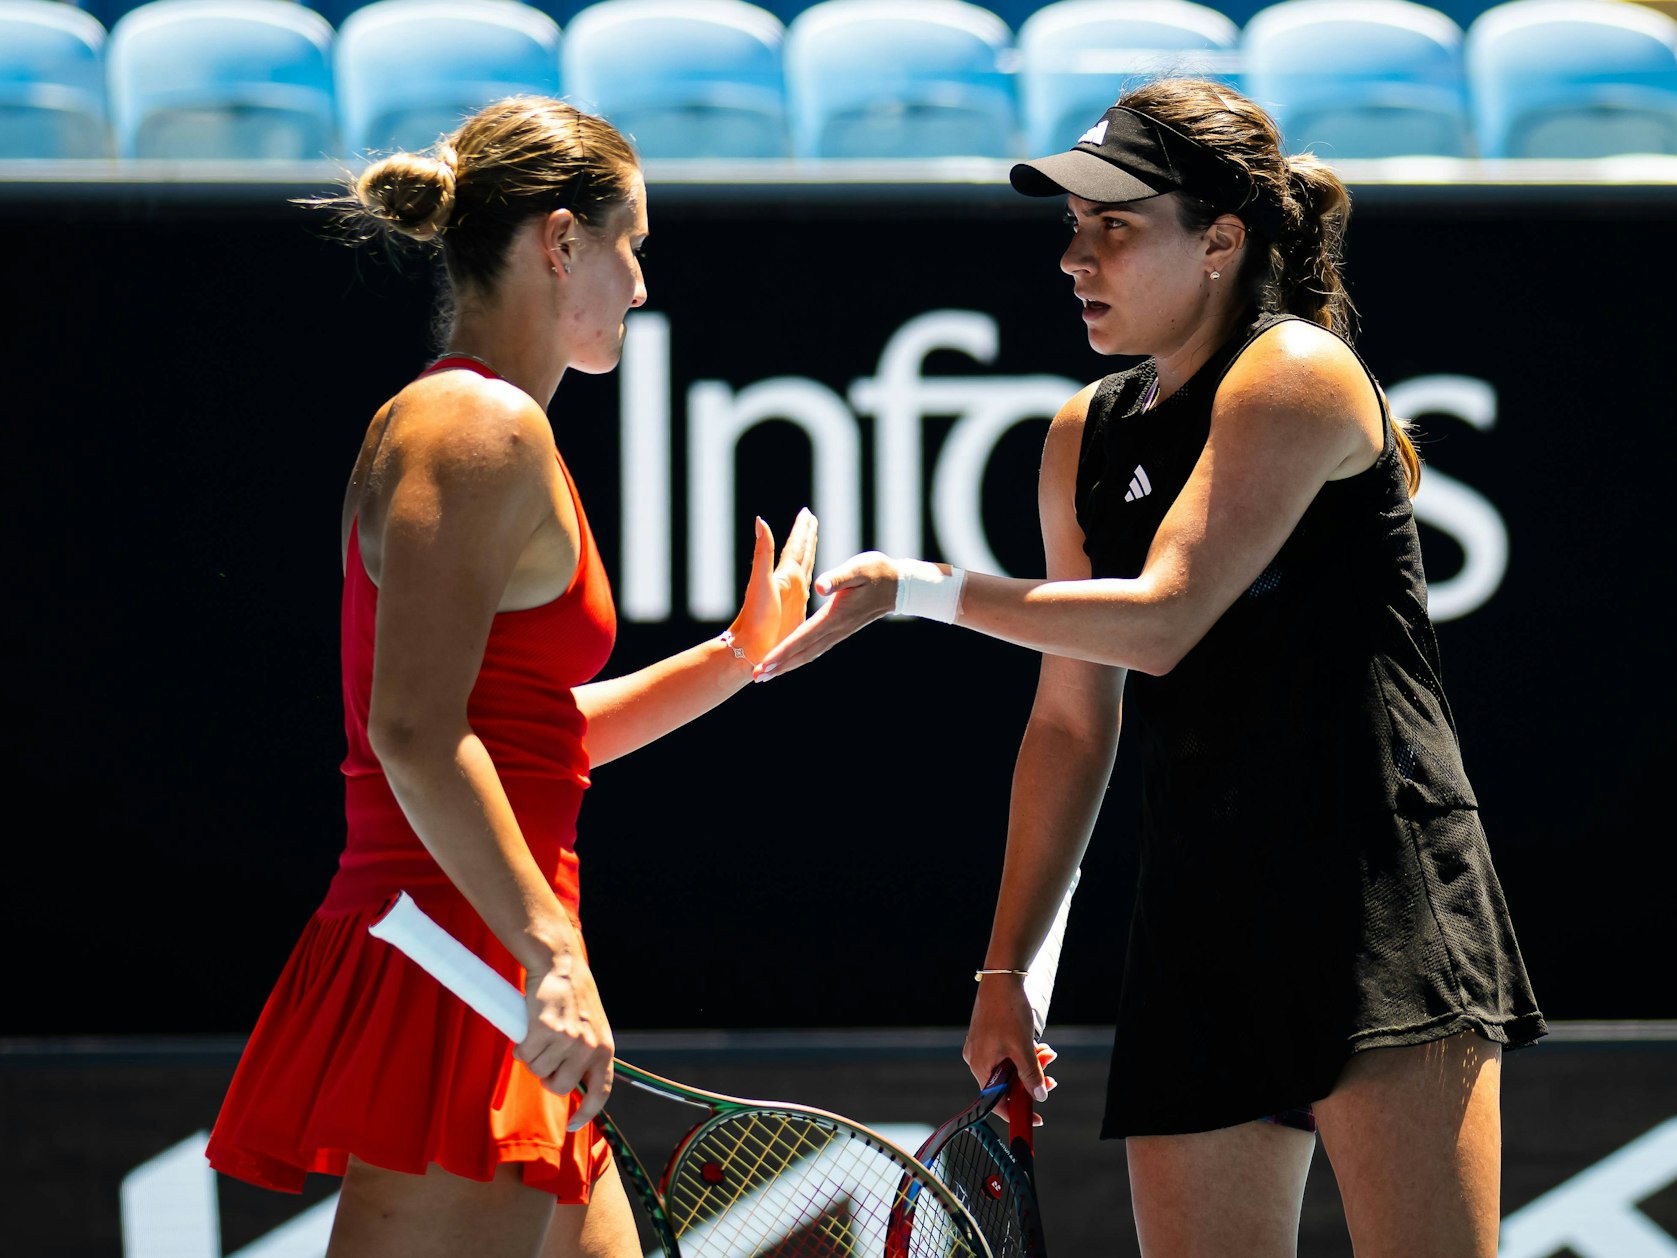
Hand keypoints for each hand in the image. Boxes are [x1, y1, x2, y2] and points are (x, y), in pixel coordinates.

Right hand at [516, 955, 615, 1130]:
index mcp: (605, 1048)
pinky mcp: (544, 1030)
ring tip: (538, 1035)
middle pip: (559, 1087)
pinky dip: (520, 1047)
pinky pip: (524, 1056)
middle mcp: (588, 1047)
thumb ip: (587, 1054)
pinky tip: (527, 1030)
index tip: (573, 1124)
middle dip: (546, 1077)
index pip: (600, 1092)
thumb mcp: (593, 1027)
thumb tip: (574, 1085)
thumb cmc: (574, 997)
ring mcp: (567, 1039)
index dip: (586, 1113)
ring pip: (538, 1071)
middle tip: (544, 1057)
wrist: (561, 965)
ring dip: (532, 1058)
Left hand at [727, 508, 817, 664]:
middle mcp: (791, 585)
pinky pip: (808, 588)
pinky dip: (810, 577)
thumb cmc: (755, 617)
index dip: (802, 530)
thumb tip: (760, 520)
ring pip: (806, 569)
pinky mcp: (798, 612)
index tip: (806, 512)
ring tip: (812, 538)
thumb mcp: (761, 582)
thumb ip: (764, 551)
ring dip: (808, 552)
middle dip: (806, 536)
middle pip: (801, 554)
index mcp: (786, 576)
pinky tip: (812, 579)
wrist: (751, 648)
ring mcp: (794, 598)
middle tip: (810, 517)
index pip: (796, 547)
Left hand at [752, 550, 901, 680]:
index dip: (784, 650)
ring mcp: (838, 632)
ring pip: (809, 654)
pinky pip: (815, 648)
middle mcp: (835, 629)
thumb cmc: (876, 572)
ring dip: (787, 665)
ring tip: (767, 674)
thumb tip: (820, 586)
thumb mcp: (858, 569)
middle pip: (803, 652)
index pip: (804, 637)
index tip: (766, 662)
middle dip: (780, 665)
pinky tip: (789, 662)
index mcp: (835, 615)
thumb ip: (838, 578)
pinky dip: (799, 657)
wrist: (898, 585)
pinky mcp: (839, 630)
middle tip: (757, 677)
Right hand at [964, 976, 1058, 1126]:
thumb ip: (1031, 1075)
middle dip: (1030, 1081)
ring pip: (1009, 1067)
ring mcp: (981, 1047)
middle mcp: (977, 1059)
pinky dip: (1023, 1053)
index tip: (1036, 1118)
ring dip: (1030, 1064)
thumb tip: (1039, 1097)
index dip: (1018, 1112)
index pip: (997, 1101)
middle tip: (1050, 1079)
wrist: (1001, 978)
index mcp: (981, 1067)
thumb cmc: (1007, 1011)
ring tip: (1047, 1053)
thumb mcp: (1023, 1047)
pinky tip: (1038, 1045)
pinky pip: (1006, 1054)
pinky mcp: (986, 1036)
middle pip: (1005, 1083)